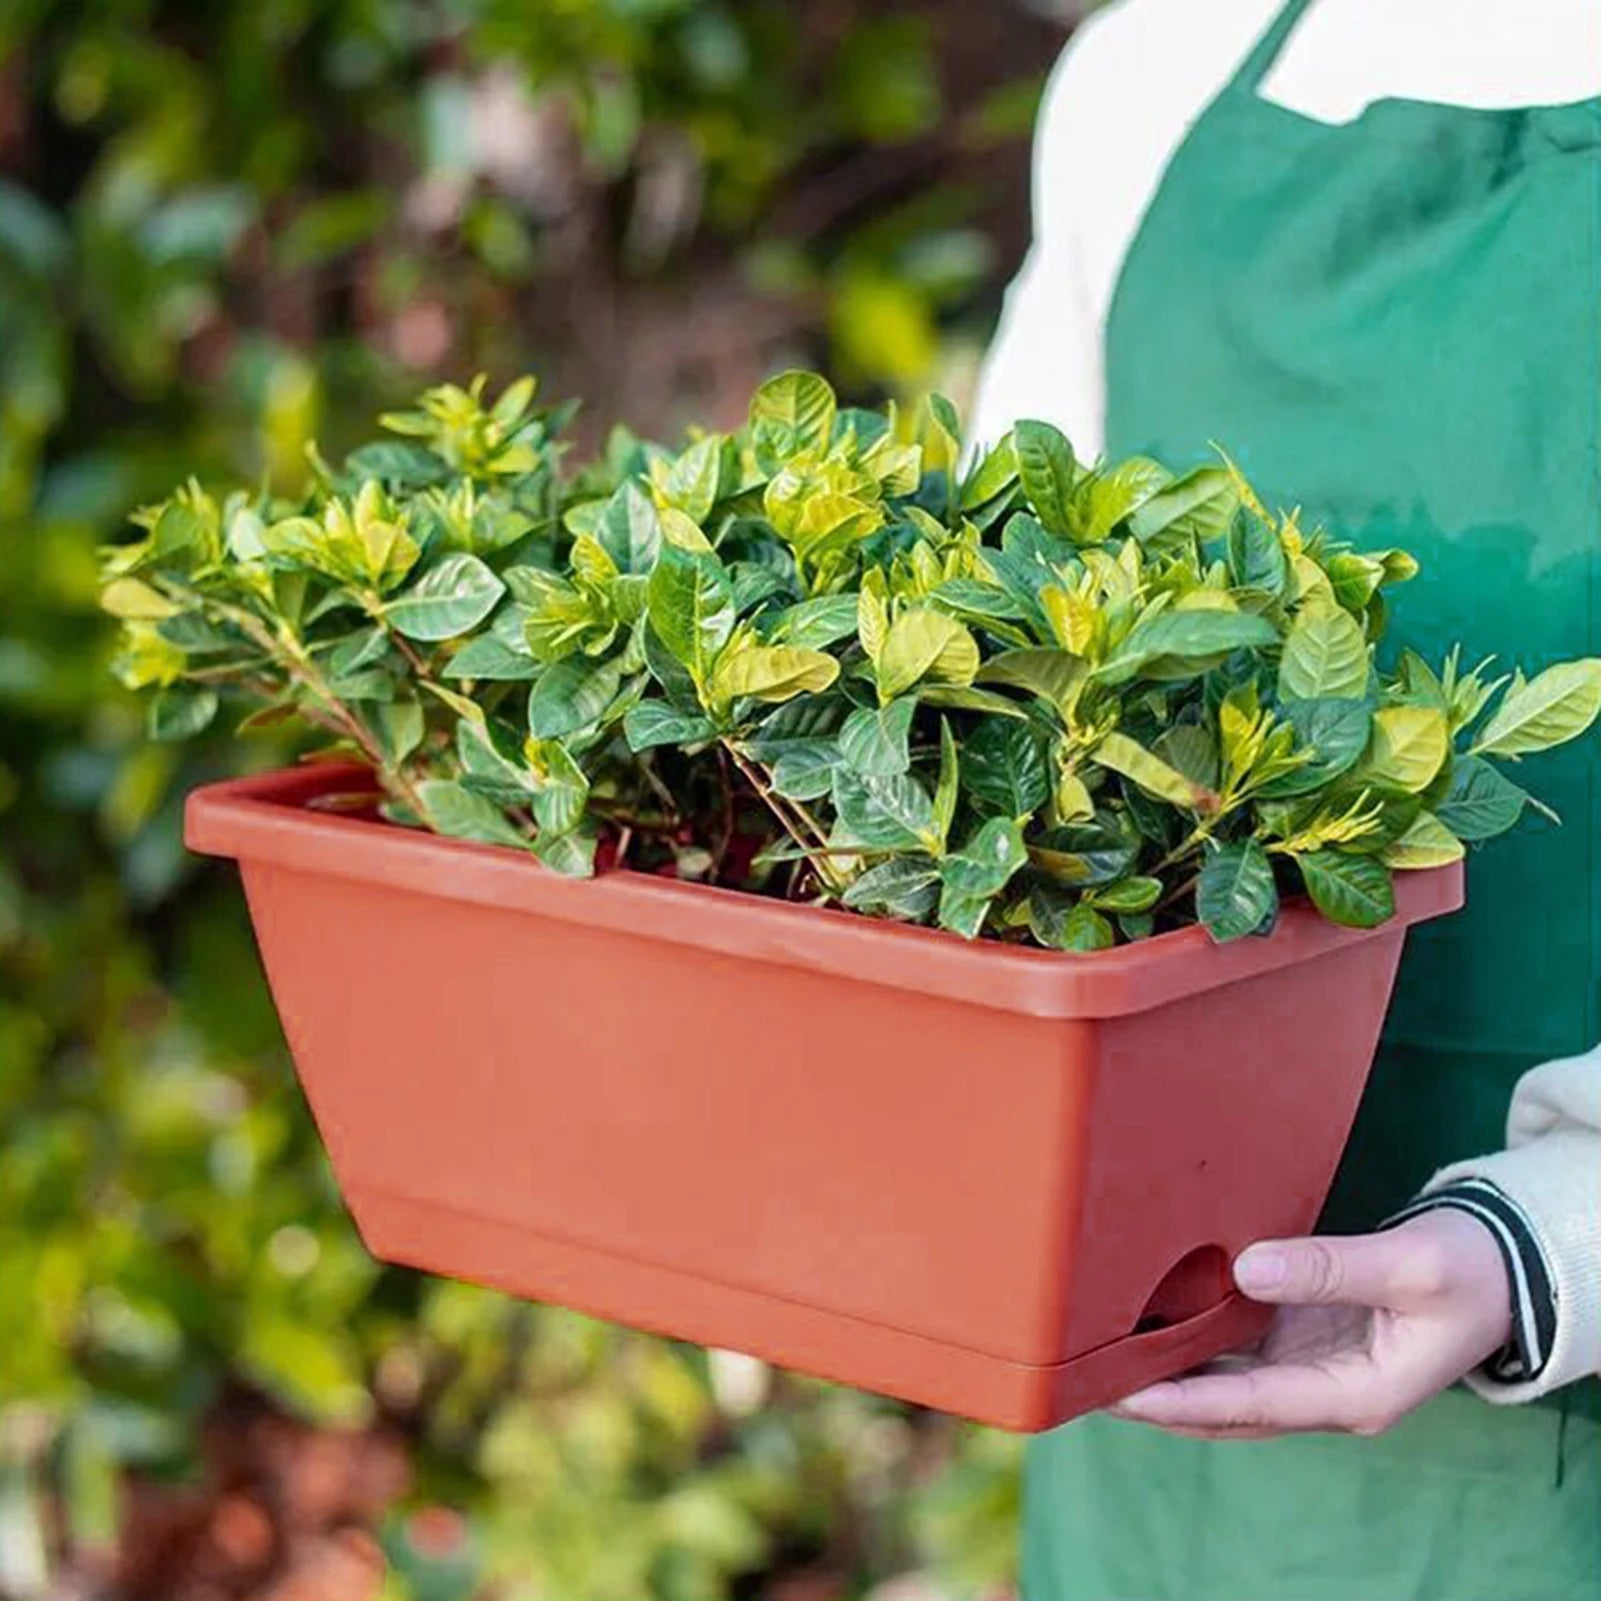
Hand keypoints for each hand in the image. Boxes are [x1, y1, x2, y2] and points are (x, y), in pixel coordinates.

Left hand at [1110, 1209, 1511, 1439]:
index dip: (1187, 1399)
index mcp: (1356, 1395)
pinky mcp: (1302, 1342)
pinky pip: (1237, 1353)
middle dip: (1158, 1399)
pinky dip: (1193, 1343)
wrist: (1493, 1269)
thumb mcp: (1408, 1265)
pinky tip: (1149, 1322)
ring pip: (1225, 1385)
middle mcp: (1325, 1394)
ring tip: (1099, 1355)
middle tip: (1086, 1378)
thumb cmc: (1463, 1271)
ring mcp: (1311, 1371)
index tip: (1128, 1391)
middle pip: (1226, 1409)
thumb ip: (1330, 1269)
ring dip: (1168, 1375)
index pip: (1253, 1405)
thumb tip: (1247, 1269)